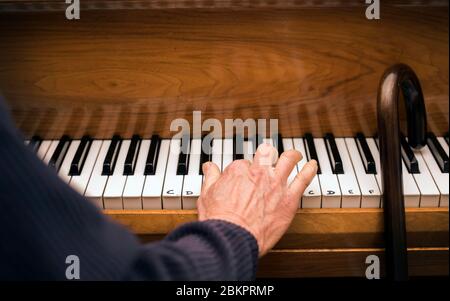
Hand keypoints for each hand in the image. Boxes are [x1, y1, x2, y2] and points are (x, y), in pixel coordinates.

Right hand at [197, 143, 317, 255]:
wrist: (232, 236)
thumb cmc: (219, 219)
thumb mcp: (207, 194)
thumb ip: (211, 177)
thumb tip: (209, 166)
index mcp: (239, 170)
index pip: (244, 164)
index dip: (243, 171)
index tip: (243, 179)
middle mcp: (259, 172)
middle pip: (266, 155)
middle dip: (267, 155)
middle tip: (269, 158)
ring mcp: (276, 184)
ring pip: (288, 160)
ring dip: (292, 155)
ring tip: (295, 155)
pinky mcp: (289, 199)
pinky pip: (303, 179)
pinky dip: (310, 170)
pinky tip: (312, 165)